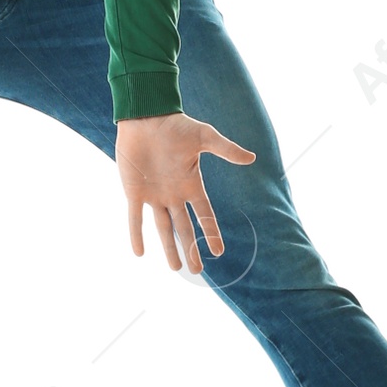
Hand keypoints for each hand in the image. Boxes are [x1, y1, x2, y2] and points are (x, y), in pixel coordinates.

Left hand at [116, 110, 255, 272]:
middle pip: (184, 228)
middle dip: (191, 249)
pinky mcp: (134, 191)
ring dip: (168, 248)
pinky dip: (136, 234)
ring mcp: (153, 194)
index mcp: (191, 184)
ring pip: (162, 228)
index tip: (218, 252)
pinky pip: (135, 217)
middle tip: (196, 270)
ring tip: (176, 268)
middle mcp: (173, 194)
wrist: (146, 116)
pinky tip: (138, 253)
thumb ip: (226, 149)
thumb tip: (252, 158)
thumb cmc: (176, 125)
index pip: (204, 214)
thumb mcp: (205, 137)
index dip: (211, 232)